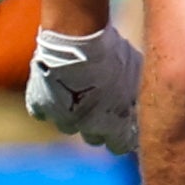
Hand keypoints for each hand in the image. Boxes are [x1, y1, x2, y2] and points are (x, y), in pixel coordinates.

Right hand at [23, 22, 143, 156]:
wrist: (77, 39)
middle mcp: (87, 127)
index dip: (123, 135)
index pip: (120, 146)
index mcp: (114, 124)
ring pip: (68, 126)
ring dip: (73, 114)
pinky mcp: (39, 105)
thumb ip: (137, 94)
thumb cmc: (112, 53)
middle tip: (101, 103)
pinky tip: (54, 87)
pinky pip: (43, 111)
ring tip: (77, 91)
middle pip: (94, 138)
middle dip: (98, 125)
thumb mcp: (136, 73)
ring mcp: (61, 118)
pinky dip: (47, 103)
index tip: (124, 123)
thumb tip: (145, 100)